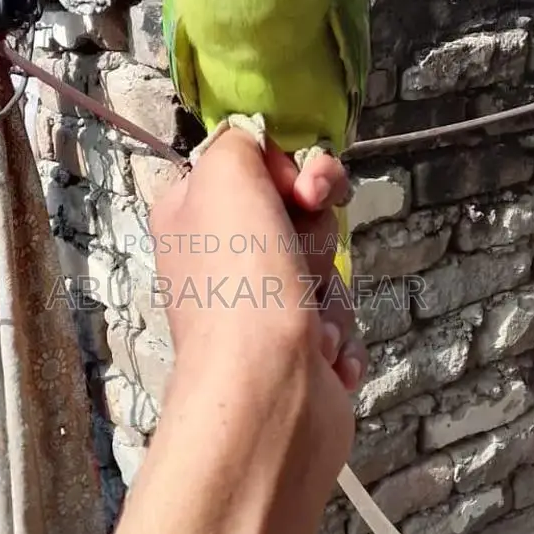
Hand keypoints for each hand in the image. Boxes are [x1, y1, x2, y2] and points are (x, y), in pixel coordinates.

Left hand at [150, 131, 366, 414]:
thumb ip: (241, 139)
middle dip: (317, 234)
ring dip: (330, 290)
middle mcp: (220, 261)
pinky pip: (339, 321)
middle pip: (300, 215)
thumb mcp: (226, 172)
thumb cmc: (242, 281)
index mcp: (193, 215)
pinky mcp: (296, 355)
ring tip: (309, 324)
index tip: (304, 189)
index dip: (290, 171)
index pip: (255, 166)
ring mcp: (258, 311)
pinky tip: (323, 355)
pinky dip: (340, 337)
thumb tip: (268, 154)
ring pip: (326, 268)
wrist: (268, 394)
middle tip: (301, 256)